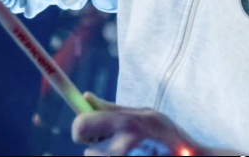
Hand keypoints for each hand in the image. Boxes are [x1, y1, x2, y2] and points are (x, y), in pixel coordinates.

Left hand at [71, 94, 198, 155]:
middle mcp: (122, 146)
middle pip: (87, 151)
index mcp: (126, 123)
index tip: (85, 130)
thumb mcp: (146, 114)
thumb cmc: (168, 137)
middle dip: (93, 146)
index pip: (82, 125)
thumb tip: (86, 97)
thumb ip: (115, 108)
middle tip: (106, 144)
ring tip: (131, 153)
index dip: (80, 127)